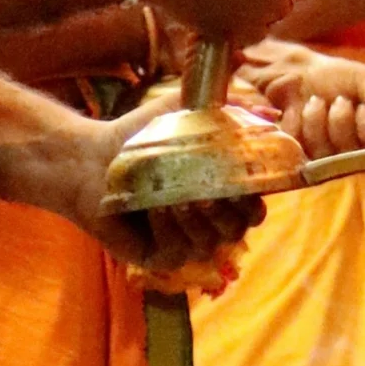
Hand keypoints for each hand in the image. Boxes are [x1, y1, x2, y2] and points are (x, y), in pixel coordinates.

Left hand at [0, 78, 264, 274]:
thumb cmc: (142, 136)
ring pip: (210, 243)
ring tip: (180, 198)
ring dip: (198, 221)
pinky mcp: (160, 257)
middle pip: (238, 230)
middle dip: (230, 214)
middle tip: (211, 195)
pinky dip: (170, 230)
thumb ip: (228, 108)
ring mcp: (186, 241)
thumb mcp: (185, 112)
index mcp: (222, 193)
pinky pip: (177, 251)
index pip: (254, 207)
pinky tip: (157, 209)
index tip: (245, 183)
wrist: (93, 158)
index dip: (255, 200)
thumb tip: (271, 114)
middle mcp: (209, 221)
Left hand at [243, 39, 364, 157]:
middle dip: (341, 121)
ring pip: (323, 152)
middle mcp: (353, 154)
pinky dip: (298, 122)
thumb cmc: (339, 77)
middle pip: (351, 155)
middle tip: (338, 100)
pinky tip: (297, 110)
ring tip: (315, 101)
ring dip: (317, 118)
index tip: (361, 108)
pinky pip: (299, 146)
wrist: (300, 72)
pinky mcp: (299, 156)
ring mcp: (325, 158)